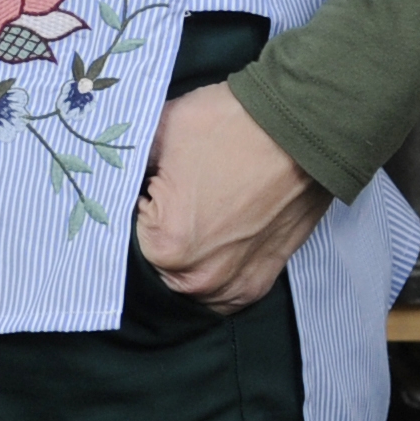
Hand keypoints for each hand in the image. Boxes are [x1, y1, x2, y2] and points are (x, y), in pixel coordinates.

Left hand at [133, 81, 330, 311]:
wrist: (300, 128)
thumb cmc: (229, 127)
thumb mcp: (159, 131)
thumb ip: (131, 163)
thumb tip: (119, 175)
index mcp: (166, 246)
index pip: (130, 235)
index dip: (141, 206)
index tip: (156, 185)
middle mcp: (201, 278)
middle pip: (160, 265)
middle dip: (163, 235)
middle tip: (180, 199)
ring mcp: (236, 283)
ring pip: (193, 284)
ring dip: (190, 259)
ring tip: (201, 218)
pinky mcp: (265, 278)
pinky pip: (228, 293)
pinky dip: (219, 272)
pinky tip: (216, 242)